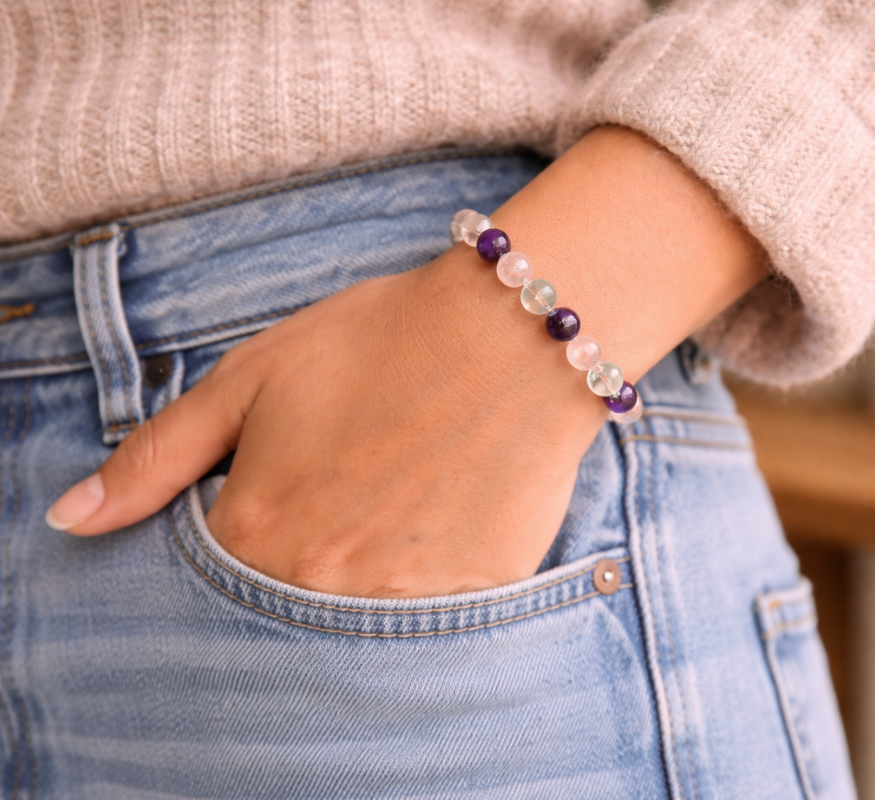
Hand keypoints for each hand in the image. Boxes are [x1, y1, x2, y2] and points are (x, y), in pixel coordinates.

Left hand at [47, 127, 767, 597]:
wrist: (514, 332)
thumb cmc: (380, 340)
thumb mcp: (253, 378)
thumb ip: (157, 457)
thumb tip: (71, 520)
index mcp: (255, 532)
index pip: (210, 584)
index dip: (243, 533)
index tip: (281, 494)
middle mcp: (320, 583)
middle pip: (282, 610)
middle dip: (303, 557)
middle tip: (348, 487)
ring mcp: (401, 600)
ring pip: (355, 621)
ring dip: (364, 573)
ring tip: (397, 495)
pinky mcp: (473, 598)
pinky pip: (431, 619)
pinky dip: (426, 580)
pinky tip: (441, 513)